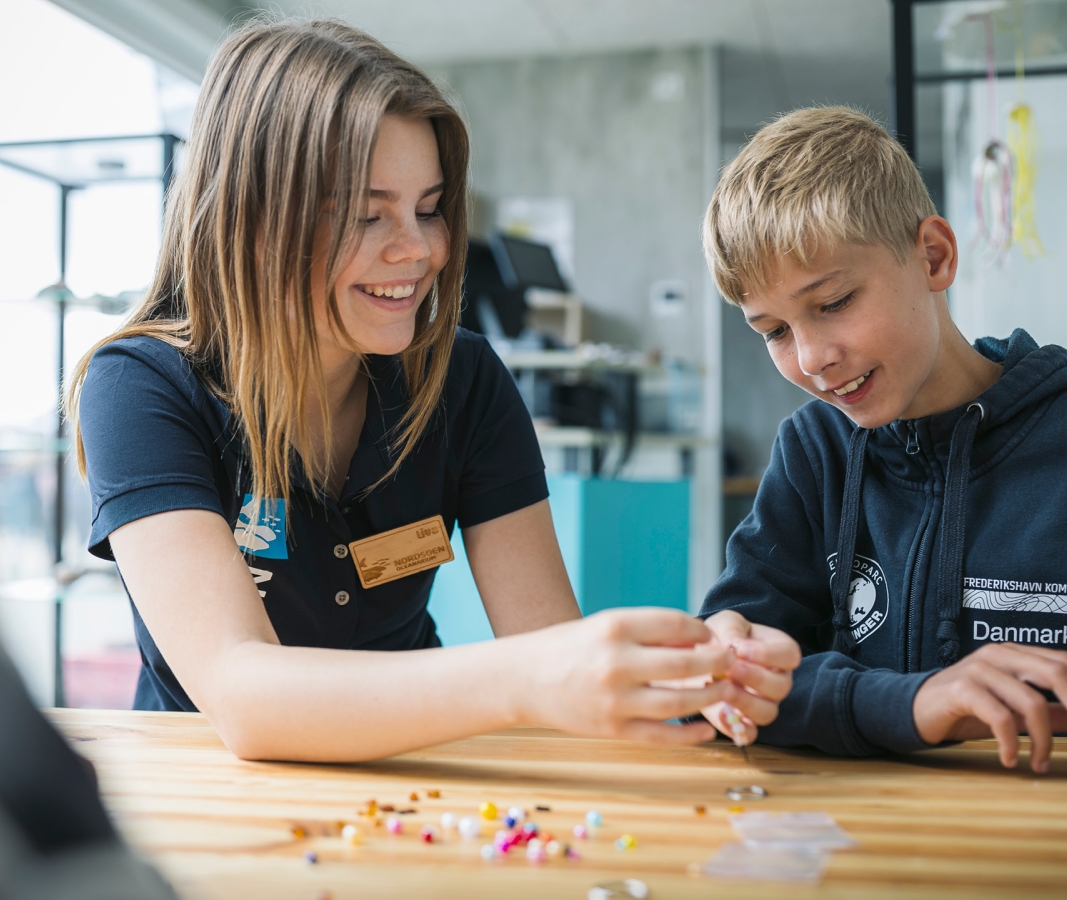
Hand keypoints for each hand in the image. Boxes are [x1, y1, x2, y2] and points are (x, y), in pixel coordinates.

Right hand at [518, 607, 763, 744]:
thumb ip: (648, 632)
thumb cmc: (569, 647)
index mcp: (614, 628)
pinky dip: (690, 735)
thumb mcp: (605, 625)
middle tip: (730, 660)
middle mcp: (616, 663)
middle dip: (716, 662)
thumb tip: (697, 641)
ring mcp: (615, 700)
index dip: (701, 630)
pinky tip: (706, 728)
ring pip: (680, 703)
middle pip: (685, 665)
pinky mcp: (613, 729)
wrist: (524, 679)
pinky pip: (663, 735)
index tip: (710, 635)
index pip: (675, 624)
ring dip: (710, 697)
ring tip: (724, 690)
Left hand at [700, 611, 800, 744]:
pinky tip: (721, 713)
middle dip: (755, 678)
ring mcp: (763, 704)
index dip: (768, 654)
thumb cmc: (718, 636)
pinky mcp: (744, 723)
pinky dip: (737, 729)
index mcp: (779, 651)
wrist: (695, 659)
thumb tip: (735, 646)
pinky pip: (749, 734)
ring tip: (722, 689)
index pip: (789, 655)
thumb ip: (731, 629)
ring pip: (767, 712)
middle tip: (730, 670)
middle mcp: (777, 680)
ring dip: (745, 702)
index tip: (740, 649)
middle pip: (781, 687)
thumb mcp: (723, 622)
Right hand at [913, 643, 1066, 772]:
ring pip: (1031, 702)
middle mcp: (999, 655)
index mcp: (1015, 653)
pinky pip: (1000, 718)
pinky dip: (1011, 744)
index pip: (1062, 663)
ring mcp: (979, 669)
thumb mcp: (1010, 708)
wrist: (916, 708)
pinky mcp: (961, 689)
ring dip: (1042, 741)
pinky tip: (1010, 759)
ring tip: (1038, 763)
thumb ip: (1047, 710)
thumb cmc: (966, 707)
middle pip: (1055, 672)